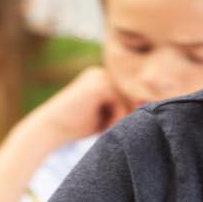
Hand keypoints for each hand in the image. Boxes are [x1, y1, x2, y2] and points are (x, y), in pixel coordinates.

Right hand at [19, 68, 134, 146]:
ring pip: (128, 100)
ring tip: (104, 128)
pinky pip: (121, 103)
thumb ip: (124, 108)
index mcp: (103, 78)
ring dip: (121, 118)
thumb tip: (151, 107)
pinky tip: (101, 125)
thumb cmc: (77, 127)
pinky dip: (115, 118)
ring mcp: (100, 76)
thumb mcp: (106, 115)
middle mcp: (102, 72)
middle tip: (108, 128)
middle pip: (132, 96)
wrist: (50, 128)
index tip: (112, 126)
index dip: (127, 114)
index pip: (130, 95)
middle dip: (126, 116)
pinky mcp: (99, 85)